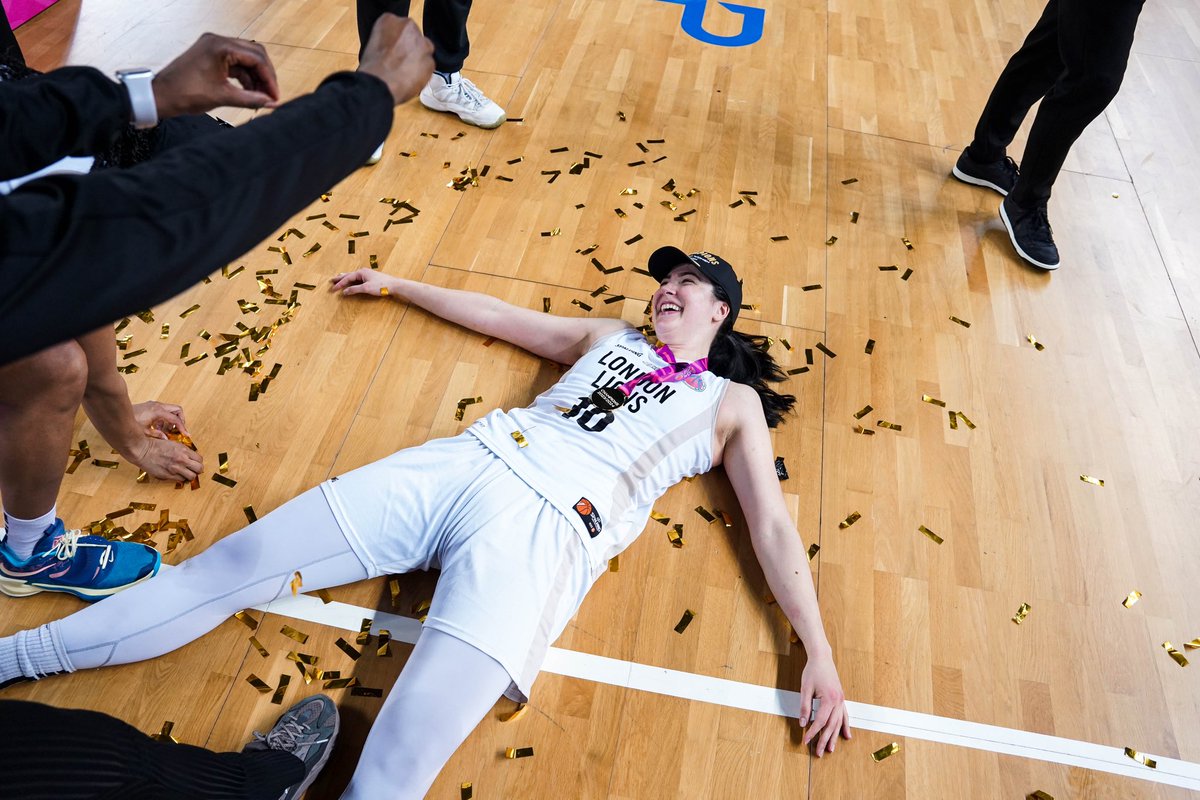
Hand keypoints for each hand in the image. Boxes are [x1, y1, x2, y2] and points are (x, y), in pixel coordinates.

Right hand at [129, 436, 203, 481]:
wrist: (142, 451)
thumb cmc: (156, 446)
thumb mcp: (173, 444)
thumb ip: (183, 451)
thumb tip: (190, 457)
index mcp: (184, 450)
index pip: (200, 459)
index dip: (198, 462)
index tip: (194, 463)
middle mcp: (182, 460)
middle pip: (199, 469)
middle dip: (197, 470)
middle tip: (193, 470)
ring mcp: (175, 468)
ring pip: (191, 477)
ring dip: (189, 475)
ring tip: (185, 473)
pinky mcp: (168, 475)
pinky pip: (180, 480)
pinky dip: (180, 478)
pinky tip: (176, 474)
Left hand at [131, 400, 189, 437]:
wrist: (117, 414)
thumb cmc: (129, 422)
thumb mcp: (144, 431)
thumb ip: (157, 435)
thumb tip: (166, 439)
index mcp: (158, 411)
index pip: (175, 419)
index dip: (182, 428)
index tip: (185, 434)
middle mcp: (158, 406)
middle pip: (177, 410)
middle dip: (180, 420)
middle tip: (178, 430)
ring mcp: (154, 405)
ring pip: (171, 411)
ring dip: (171, 421)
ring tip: (165, 431)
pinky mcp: (151, 407)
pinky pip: (164, 411)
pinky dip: (164, 419)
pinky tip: (158, 428)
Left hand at [153, 33, 280, 117]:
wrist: (161, 95)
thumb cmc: (185, 94)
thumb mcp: (223, 97)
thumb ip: (251, 99)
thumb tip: (272, 102)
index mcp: (220, 46)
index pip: (256, 58)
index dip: (269, 79)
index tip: (275, 95)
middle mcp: (218, 41)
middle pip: (254, 54)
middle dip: (265, 75)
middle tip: (271, 95)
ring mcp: (214, 46)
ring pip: (246, 58)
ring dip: (255, 77)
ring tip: (260, 96)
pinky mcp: (211, 54)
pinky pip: (235, 62)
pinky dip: (244, 76)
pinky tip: (249, 91)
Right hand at [330, 269, 398, 297]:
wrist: (394, 285)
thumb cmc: (381, 285)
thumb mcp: (366, 288)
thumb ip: (355, 289)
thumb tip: (345, 292)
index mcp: (361, 272)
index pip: (347, 278)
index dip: (340, 284)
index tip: (333, 289)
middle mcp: (363, 271)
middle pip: (349, 275)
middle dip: (340, 278)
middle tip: (332, 280)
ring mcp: (367, 274)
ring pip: (353, 276)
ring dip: (346, 277)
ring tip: (339, 277)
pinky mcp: (371, 278)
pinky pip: (358, 278)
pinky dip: (353, 279)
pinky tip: (353, 281)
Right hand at [357, 14, 434, 104]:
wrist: (380, 83)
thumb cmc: (371, 67)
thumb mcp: (372, 44)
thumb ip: (386, 40)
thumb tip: (392, 47)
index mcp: (389, 20)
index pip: (399, 27)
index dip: (397, 41)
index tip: (393, 50)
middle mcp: (408, 27)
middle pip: (414, 37)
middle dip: (409, 48)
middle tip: (400, 61)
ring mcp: (422, 43)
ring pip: (424, 50)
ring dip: (417, 59)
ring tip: (405, 72)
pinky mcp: (430, 60)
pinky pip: (428, 66)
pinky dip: (422, 73)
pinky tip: (410, 79)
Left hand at [799, 653, 851, 756]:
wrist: (822, 658)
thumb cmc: (812, 671)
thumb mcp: (805, 688)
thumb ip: (804, 707)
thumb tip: (802, 723)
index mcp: (829, 699)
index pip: (820, 721)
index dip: (813, 732)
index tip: (806, 741)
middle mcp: (838, 701)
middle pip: (831, 725)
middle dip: (824, 740)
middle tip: (819, 752)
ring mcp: (841, 700)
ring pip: (839, 722)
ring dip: (835, 737)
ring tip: (830, 749)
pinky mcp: (841, 698)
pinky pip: (844, 715)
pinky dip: (845, 726)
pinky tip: (846, 735)